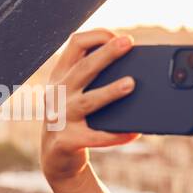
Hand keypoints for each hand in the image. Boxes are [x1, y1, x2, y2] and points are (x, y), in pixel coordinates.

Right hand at [40, 29, 139, 186]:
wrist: (55, 156)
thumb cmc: (74, 118)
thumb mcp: (76, 93)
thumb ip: (94, 77)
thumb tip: (136, 71)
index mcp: (61, 75)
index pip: (75, 44)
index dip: (96, 36)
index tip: (119, 37)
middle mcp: (58, 93)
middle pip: (83, 68)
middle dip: (106, 54)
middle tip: (128, 43)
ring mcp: (60, 117)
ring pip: (88, 101)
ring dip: (110, 92)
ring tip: (131, 84)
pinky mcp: (68, 141)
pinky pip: (96, 137)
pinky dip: (116, 135)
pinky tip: (134, 132)